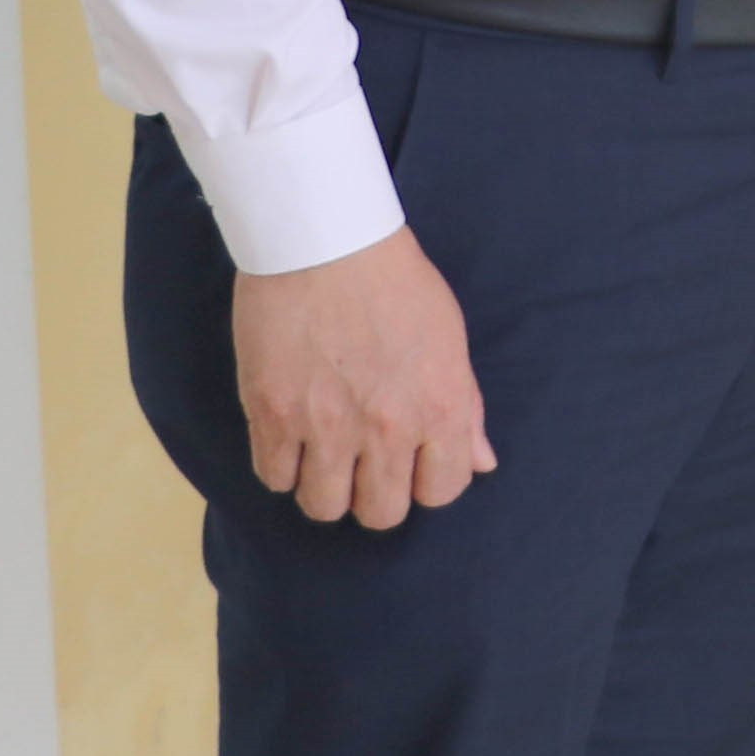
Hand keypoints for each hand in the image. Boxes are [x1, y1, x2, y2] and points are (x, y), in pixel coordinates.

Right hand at [233, 229, 493, 527]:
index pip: (442, 491)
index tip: (412, 465)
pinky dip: (282, 469)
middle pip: (381, 513)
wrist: (325, 242)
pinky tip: (290, 442)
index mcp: (440, 408)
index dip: (427, 483)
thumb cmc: (395, 283)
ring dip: (325, 489)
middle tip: (364, 467)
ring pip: (324, 507)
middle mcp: (388, 429)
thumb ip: (465, 409)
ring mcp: (327, 426)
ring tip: (324, 457)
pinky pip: (274, 478)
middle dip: (375, 496)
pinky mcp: (272, 415)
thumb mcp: (450, 340)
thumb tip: (481, 463)